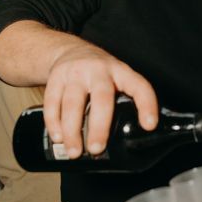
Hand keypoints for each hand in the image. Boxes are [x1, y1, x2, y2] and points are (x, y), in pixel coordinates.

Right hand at [43, 43, 157, 157]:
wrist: (70, 49)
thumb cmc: (99, 72)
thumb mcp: (117, 76)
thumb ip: (124, 99)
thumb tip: (136, 133)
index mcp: (121, 71)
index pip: (139, 86)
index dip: (146, 105)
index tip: (149, 125)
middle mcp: (99, 70)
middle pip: (101, 98)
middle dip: (99, 126)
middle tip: (97, 148)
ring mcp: (76, 72)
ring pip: (72, 102)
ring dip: (72, 131)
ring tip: (75, 151)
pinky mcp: (56, 77)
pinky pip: (53, 102)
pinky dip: (54, 123)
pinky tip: (59, 137)